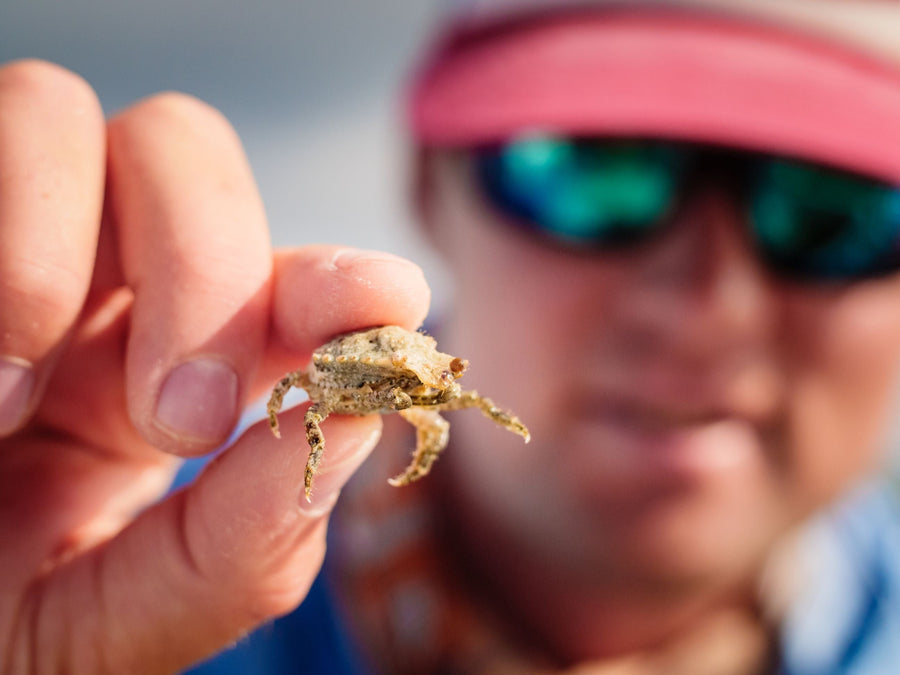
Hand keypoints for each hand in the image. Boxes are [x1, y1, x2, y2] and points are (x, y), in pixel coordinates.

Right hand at [0, 60, 429, 672]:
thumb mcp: (115, 620)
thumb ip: (241, 549)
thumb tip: (361, 422)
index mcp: (156, 369)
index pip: (274, 281)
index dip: (335, 277)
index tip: (385, 301)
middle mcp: (87, 286)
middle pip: (186, 155)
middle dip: (205, 271)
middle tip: (183, 419)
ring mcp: (0, 237)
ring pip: (60, 113)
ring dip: (55, 256)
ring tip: (14, 404)